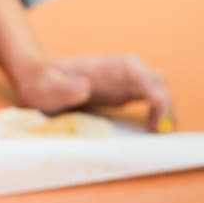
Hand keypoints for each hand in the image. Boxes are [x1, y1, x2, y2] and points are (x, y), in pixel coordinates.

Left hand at [14, 54, 175, 132]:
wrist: (36, 77)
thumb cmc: (41, 82)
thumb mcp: (47, 87)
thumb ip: (64, 87)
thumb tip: (86, 87)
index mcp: (112, 67)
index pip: (148, 79)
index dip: (160, 101)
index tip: (157, 125)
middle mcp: (124, 71)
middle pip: (160, 85)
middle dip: (167, 109)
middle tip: (160, 135)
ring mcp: (125, 82)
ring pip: (159, 92)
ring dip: (164, 113)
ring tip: (155, 135)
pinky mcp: (123, 93)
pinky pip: (150, 101)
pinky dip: (156, 115)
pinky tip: (149, 130)